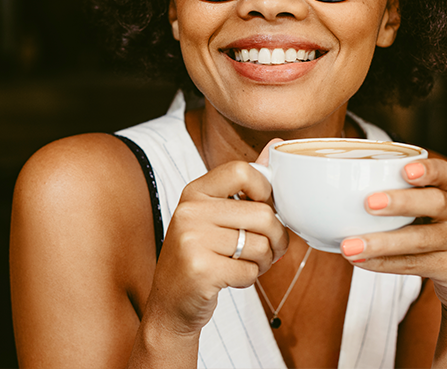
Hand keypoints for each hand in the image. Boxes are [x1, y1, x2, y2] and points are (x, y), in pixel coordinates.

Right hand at [141, 140, 288, 336]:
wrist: (170, 303)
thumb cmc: (200, 255)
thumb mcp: (216, 213)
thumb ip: (246, 181)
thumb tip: (276, 144)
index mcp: (195, 191)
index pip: (243, 171)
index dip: (265, 191)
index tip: (262, 208)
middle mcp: (190, 211)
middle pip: (262, 215)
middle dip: (276, 239)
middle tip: (266, 249)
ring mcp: (192, 240)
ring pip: (260, 246)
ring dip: (263, 262)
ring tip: (245, 264)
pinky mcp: (200, 270)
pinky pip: (249, 271)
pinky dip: (249, 279)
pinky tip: (231, 278)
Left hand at [338, 158, 446, 313]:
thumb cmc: (432, 232)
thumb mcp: (423, 211)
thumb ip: (392, 197)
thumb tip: (327, 192)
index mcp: (444, 192)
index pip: (443, 173)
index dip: (427, 169)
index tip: (405, 169)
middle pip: (436, 202)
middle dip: (402, 201)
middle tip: (368, 203)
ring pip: (421, 240)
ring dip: (383, 242)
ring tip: (349, 246)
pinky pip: (415, 265)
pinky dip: (385, 264)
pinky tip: (360, 262)